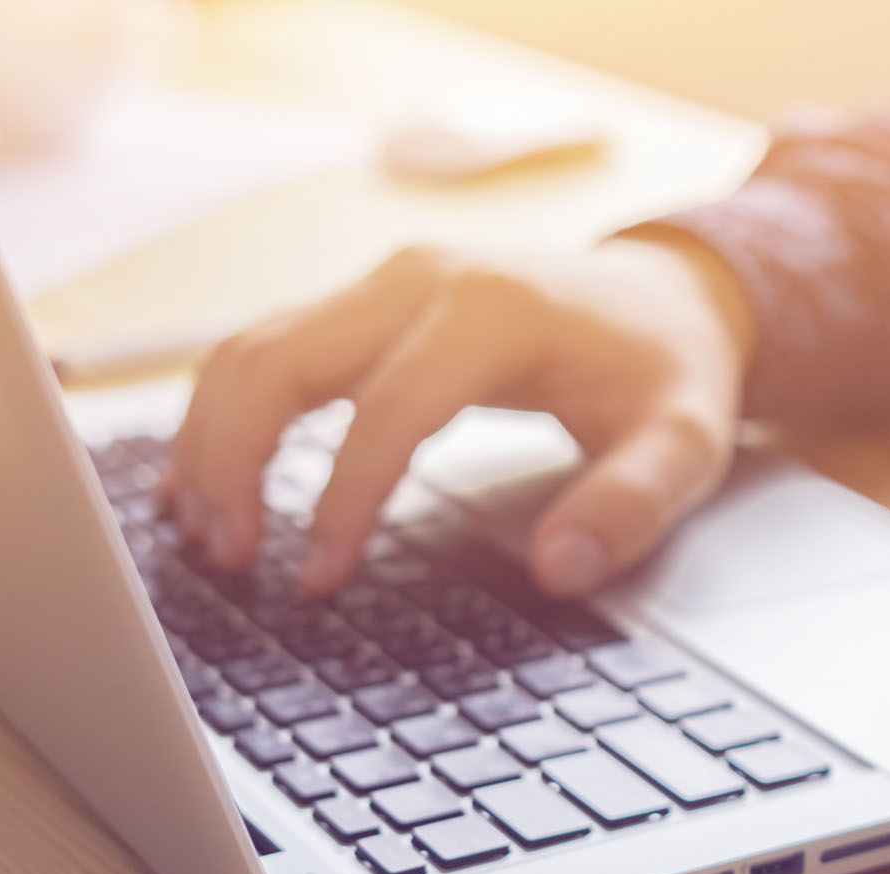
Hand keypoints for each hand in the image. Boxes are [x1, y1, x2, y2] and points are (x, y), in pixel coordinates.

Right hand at [167, 232, 753, 594]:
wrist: (669, 295)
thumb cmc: (669, 370)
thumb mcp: (685, 442)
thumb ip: (631, 505)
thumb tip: (559, 570)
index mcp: (494, 309)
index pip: (387, 410)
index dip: (341, 500)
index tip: (318, 579)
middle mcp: (423, 278)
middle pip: (281, 359)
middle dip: (234, 461)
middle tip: (228, 558)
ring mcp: (386, 282)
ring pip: (254, 348)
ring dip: (213, 439)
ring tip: (206, 534)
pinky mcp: (369, 302)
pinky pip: (270, 348)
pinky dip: (226, 412)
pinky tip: (204, 480)